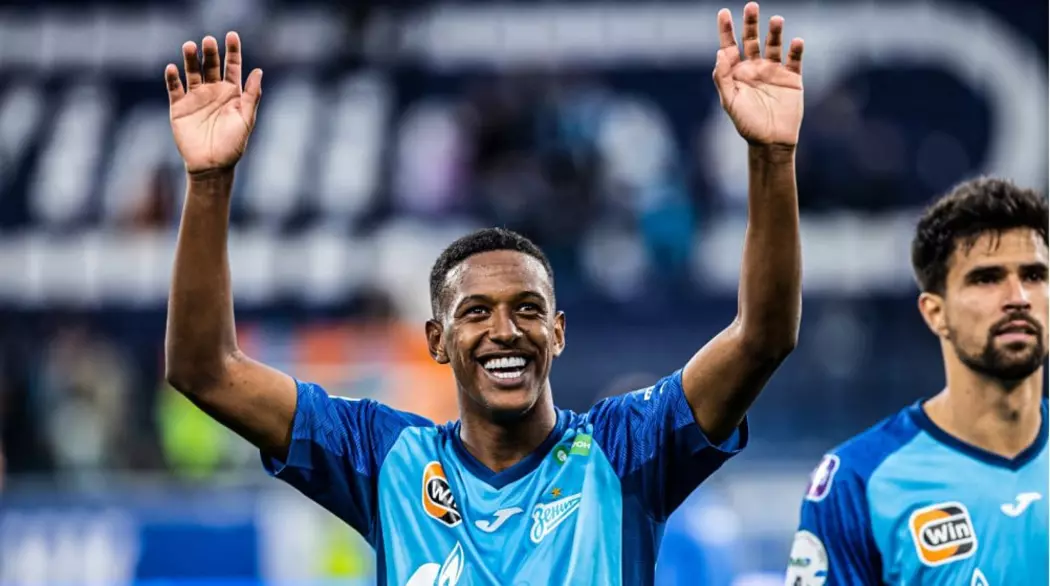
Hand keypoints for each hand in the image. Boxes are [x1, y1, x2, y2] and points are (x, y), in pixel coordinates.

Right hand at [165, 32, 262, 174]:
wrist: (212, 165)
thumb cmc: (233, 145)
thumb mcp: (246, 119)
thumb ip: (251, 96)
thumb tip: (258, 71)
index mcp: (231, 93)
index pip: (232, 67)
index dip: (233, 51)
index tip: (232, 35)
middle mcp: (213, 92)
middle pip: (211, 66)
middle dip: (210, 52)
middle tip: (208, 41)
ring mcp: (196, 98)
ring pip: (192, 73)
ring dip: (190, 59)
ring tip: (189, 46)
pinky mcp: (179, 107)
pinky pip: (174, 89)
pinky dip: (172, 78)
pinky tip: (172, 68)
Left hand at [713, 3, 803, 146]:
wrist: (771, 142)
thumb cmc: (747, 125)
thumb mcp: (730, 102)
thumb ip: (723, 78)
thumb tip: (720, 53)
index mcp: (737, 72)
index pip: (730, 46)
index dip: (726, 30)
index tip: (723, 13)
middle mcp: (755, 67)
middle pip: (751, 39)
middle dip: (751, 23)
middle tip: (752, 6)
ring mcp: (774, 71)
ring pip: (774, 45)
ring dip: (775, 32)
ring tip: (776, 20)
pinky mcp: (792, 77)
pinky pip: (794, 60)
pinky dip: (795, 49)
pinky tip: (795, 41)